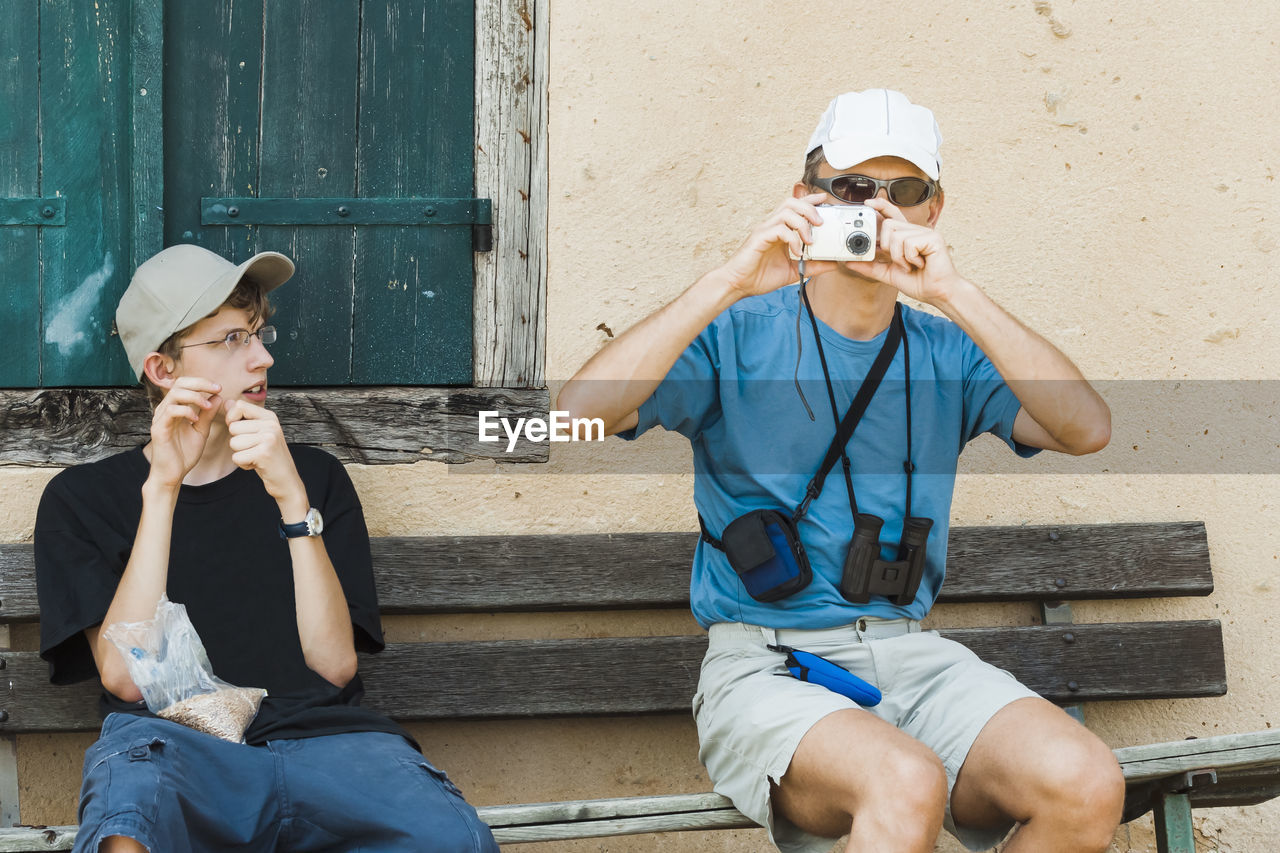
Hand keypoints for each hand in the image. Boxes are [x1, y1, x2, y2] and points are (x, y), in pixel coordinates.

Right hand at [148, 378, 221, 487]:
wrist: (173, 475)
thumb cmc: (184, 454)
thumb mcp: (201, 431)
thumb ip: (208, 414)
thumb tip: (218, 396)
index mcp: (174, 408)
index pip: (184, 384)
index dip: (201, 382)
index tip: (219, 388)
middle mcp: (165, 410)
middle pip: (179, 384)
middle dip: (200, 383)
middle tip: (217, 389)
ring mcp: (160, 419)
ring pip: (174, 395)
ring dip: (195, 396)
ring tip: (208, 406)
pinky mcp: (159, 429)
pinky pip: (170, 411)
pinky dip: (186, 411)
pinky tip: (196, 419)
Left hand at [225, 400, 306, 511]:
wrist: (286, 480)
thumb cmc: (269, 456)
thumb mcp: (259, 433)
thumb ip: (243, 417)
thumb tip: (227, 401)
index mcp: (270, 417)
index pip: (239, 406)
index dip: (232, 419)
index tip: (241, 431)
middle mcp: (271, 425)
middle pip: (233, 427)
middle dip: (238, 442)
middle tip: (254, 449)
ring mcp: (269, 438)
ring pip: (234, 443)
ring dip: (241, 454)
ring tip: (256, 456)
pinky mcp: (264, 453)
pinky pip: (237, 457)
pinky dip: (243, 464)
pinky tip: (257, 464)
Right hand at [717, 193, 839, 296]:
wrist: (739, 285)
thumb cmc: (760, 276)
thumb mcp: (793, 271)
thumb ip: (813, 266)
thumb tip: (833, 264)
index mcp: (779, 230)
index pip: (796, 207)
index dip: (810, 200)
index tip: (824, 200)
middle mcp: (772, 226)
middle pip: (791, 202)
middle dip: (809, 208)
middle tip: (821, 224)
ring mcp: (764, 230)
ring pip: (786, 211)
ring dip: (803, 223)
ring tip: (810, 240)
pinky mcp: (759, 238)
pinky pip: (779, 229)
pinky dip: (792, 239)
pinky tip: (797, 252)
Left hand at [844, 197, 962, 303]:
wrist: (937, 293)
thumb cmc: (918, 282)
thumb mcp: (888, 274)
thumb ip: (870, 267)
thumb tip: (849, 262)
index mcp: (906, 236)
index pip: (892, 215)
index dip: (881, 206)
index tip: (868, 203)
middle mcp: (915, 231)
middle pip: (888, 225)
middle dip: (886, 246)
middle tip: (898, 260)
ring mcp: (925, 233)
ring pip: (897, 235)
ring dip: (899, 257)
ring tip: (910, 265)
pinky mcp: (933, 238)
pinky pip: (909, 243)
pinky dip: (909, 258)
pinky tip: (920, 264)